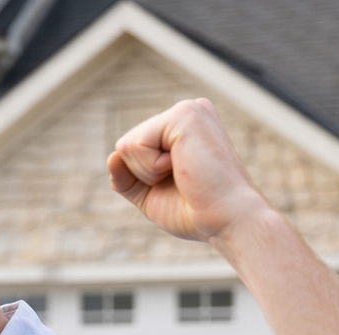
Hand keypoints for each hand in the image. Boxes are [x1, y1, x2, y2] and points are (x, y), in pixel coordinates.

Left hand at [107, 98, 268, 243]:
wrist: (227, 219)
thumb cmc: (196, 212)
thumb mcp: (150, 194)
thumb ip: (127, 177)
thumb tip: (112, 156)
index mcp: (182, 128)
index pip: (132, 149)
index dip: (142, 177)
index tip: (180, 183)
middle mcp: (186, 112)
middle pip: (126, 146)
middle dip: (142, 175)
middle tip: (182, 181)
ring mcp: (187, 110)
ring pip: (126, 146)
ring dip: (147, 172)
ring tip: (184, 174)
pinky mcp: (183, 115)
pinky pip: (133, 145)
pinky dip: (150, 168)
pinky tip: (182, 167)